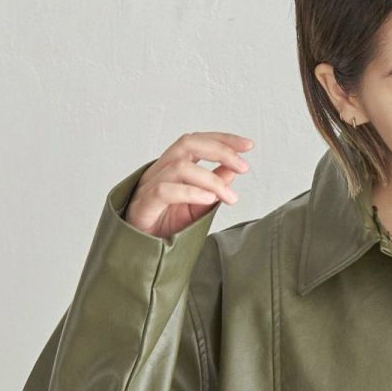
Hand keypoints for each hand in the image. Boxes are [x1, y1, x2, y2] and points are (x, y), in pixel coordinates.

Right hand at [123, 131, 254, 239]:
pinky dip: (190, 192)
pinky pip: (165, 190)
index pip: (197, 141)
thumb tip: (233, 170)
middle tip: (244, 167)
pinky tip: (209, 199)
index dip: (223, 140)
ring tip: (230, 197)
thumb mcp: (198, 206)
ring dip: (211, 180)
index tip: (248, 146)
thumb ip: (214, 187)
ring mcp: (149, 185)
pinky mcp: (144, 204)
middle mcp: (160, 169)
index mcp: (173, 166)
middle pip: (188, 143)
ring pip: (181, 167)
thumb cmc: (166, 227)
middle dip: (220, 150)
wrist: (143, 250)